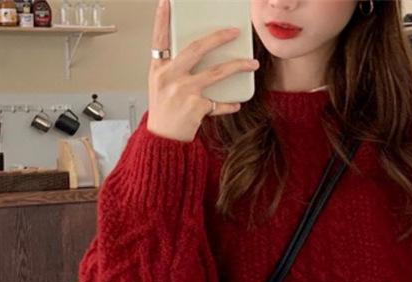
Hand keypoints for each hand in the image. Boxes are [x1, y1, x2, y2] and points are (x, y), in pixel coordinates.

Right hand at [147, 0, 259, 141]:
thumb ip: (174, 67)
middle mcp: (170, 76)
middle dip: (218, 37)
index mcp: (159, 68)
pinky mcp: (196, 108)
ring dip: (237, 66)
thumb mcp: (161, 84)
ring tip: (252, 62)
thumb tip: (198, 53)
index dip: (163, 18)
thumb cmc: (163, 110)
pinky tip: (236, 103)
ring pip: (216, 73)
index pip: (160, 37)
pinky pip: (219, 103)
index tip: (167, 1)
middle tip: (234, 31)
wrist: (163, 138)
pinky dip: (229, 104)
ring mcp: (184, 92)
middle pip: (197, 49)